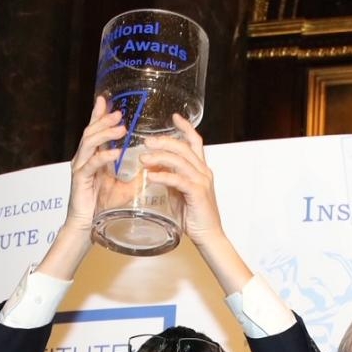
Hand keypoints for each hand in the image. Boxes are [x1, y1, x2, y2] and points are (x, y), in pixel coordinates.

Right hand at [60, 95, 128, 239]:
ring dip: (105, 133)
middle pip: (90, 131)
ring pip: (89, 143)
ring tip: (120, 128)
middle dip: (103, 120)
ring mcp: (80, 168)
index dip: (98, 115)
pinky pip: (91, 164)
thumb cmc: (101, 206)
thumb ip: (135, 176)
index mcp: (92, 157)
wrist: (86, 225)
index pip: (94, 131)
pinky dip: (103, 157)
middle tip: (118, 113)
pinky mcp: (80, 180)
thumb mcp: (123, 188)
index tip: (106, 100)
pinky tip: (115, 152)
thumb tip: (154, 169)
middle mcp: (83, 158)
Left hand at [136, 116, 252, 292]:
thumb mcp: (179, 193)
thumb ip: (170, 179)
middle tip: (146, 141)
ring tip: (142, 159)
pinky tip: (150, 177)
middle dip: (163, 141)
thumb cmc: (194, 216)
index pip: (195, 141)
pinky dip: (162, 176)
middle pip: (183, 147)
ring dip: (159, 157)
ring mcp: (201, 181)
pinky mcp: (197, 193)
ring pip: (179, 161)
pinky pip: (177, 180)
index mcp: (201, 169)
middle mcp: (203, 171)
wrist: (208, 235)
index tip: (174, 116)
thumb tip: (154, 169)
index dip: (185, 127)